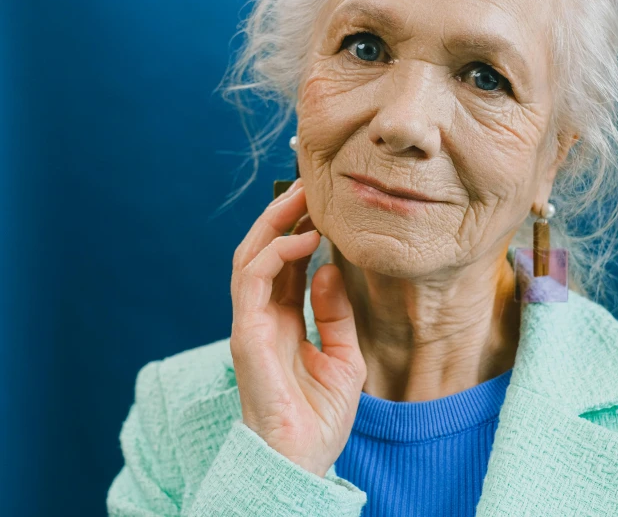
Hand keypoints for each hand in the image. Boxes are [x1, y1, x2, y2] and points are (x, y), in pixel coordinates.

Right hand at [229, 178, 366, 477]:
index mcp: (285, 321)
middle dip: (283, 217)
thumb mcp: (343, 357)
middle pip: (265, 252)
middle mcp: (263, 316)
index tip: (323, 206)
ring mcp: (250, 322)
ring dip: (273, 223)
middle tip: (308, 187)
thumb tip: (332, 268)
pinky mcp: (245, 331)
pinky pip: (251, 280)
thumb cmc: (320, 416)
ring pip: (250, 257)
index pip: (287, 265)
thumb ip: (336, 313)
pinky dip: (274, 253)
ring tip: (301, 197)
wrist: (302, 457)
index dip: (301, 232)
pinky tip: (303, 240)